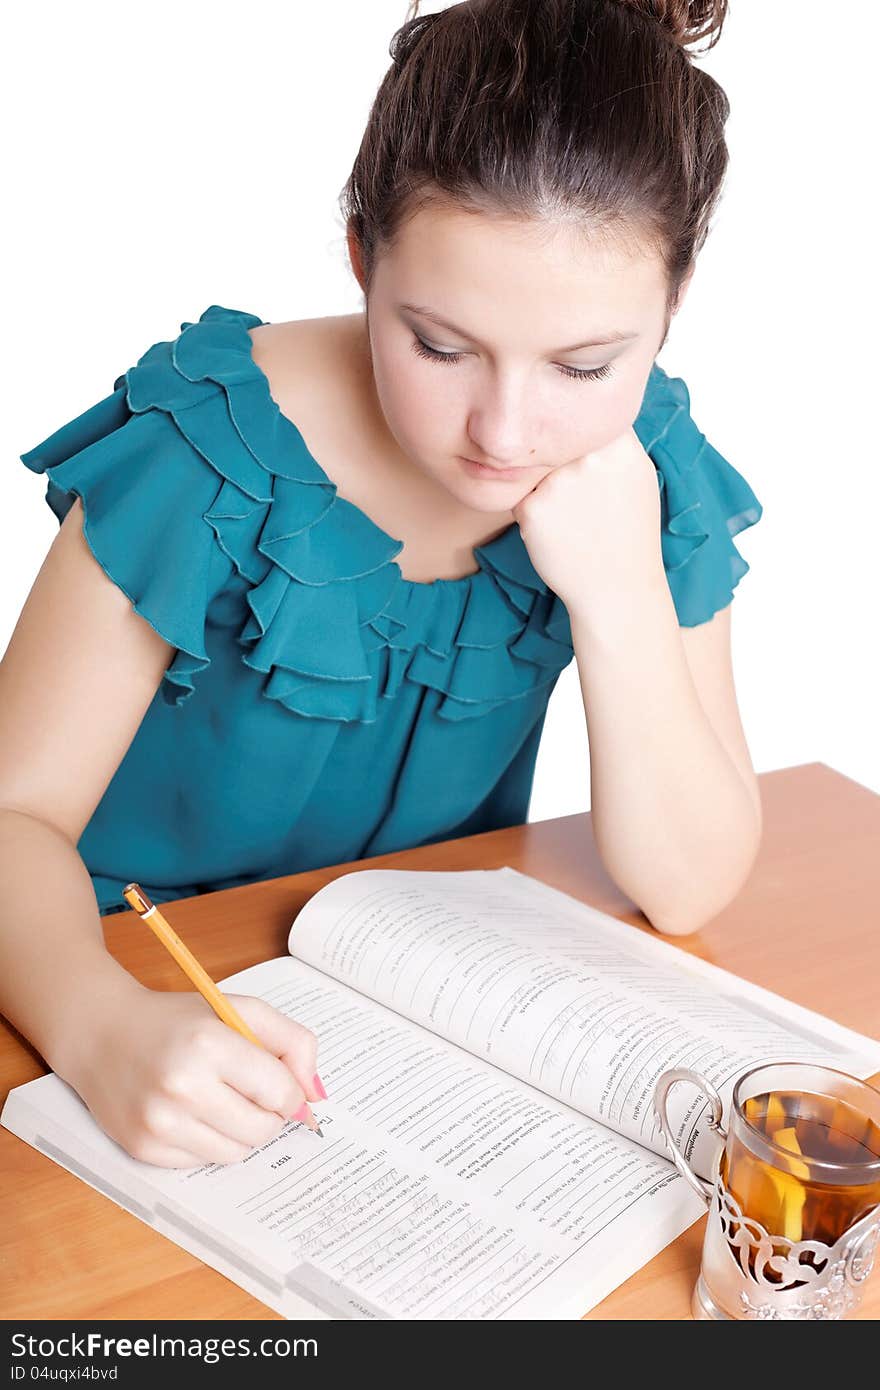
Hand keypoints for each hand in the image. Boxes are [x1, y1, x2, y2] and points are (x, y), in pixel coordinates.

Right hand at [61, 983, 321, 1167]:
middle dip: (268, 1113)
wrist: (102, 1035)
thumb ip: (292, 1042)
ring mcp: (159, 1123)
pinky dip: (207, 1141)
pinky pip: (203, 1162)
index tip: (280, 1083)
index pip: (279, 1092)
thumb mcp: (240, 1010)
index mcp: (208, 1044)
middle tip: (251, 1092)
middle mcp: (181, 1086)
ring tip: (220, 1100)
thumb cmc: (178, 1021)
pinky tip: (190, 1113)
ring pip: (237, 1152)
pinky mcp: (143, 1149)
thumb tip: (317, 1094)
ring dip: (240, 1130)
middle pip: (262, 1129)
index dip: (289, 1091)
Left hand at [511, 425, 665, 615]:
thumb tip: (587, 406)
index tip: (584, 460)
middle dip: (558, 461)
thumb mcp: (637, 473)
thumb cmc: (629, 531)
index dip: (576, 436)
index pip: (580, 418)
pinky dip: (533, 511)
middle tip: (582, 497)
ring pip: (535, 467)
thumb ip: (613, 438)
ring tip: (574, 516)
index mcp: (618, 443)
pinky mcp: (531, 509)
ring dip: (544, 485)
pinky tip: (558, 531)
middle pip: (553, 441)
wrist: (616, 587)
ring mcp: (556, 482)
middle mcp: (587, 457)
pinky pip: (521, 495)